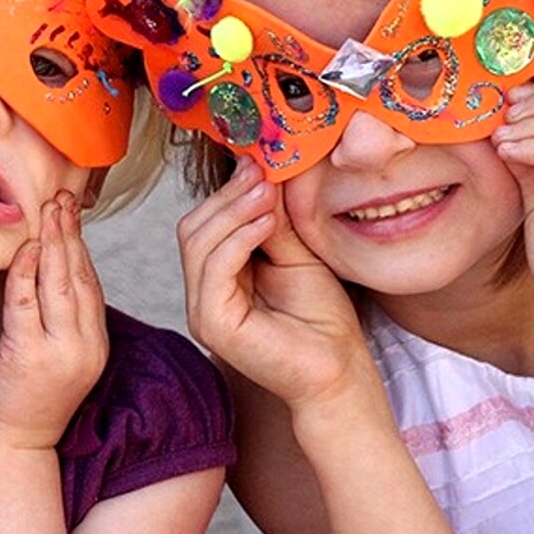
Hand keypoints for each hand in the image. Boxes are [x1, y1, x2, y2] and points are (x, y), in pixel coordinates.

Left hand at [0, 190, 107, 449]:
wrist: (10, 446)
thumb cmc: (21, 398)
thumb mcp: (52, 353)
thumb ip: (56, 317)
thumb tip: (50, 270)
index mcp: (94, 344)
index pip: (91, 282)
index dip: (81, 243)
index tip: (72, 211)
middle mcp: (85, 347)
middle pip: (80, 276)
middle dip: (70, 232)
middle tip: (61, 198)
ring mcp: (61, 353)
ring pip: (60, 285)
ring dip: (53, 242)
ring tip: (48, 210)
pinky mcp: (30, 357)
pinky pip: (26, 304)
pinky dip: (25, 272)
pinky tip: (25, 247)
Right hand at [178, 157, 366, 409]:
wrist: (340, 371)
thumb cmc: (323, 320)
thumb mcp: (297, 254)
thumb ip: (274, 220)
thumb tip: (262, 173)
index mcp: (219, 278)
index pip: (205, 223)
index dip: (228, 191)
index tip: (257, 163)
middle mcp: (203, 294)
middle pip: (193, 228)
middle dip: (227, 196)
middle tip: (261, 173)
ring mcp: (203, 311)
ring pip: (198, 242)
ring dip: (233, 211)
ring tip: (268, 194)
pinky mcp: (213, 324)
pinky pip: (214, 268)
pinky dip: (238, 237)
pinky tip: (267, 222)